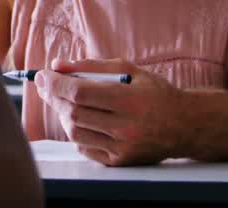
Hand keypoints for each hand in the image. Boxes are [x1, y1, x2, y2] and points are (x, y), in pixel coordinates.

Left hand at [34, 58, 193, 165]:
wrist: (185, 125)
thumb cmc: (155, 93)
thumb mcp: (129, 70)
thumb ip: (92, 66)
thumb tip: (58, 65)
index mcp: (129, 100)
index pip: (79, 92)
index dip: (55, 83)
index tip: (42, 75)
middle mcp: (126, 127)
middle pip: (74, 113)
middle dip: (54, 97)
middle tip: (46, 86)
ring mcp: (122, 148)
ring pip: (76, 132)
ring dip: (64, 115)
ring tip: (66, 102)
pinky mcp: (120, 162)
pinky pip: (85, 148)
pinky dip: (77, 132)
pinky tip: (82, 120)